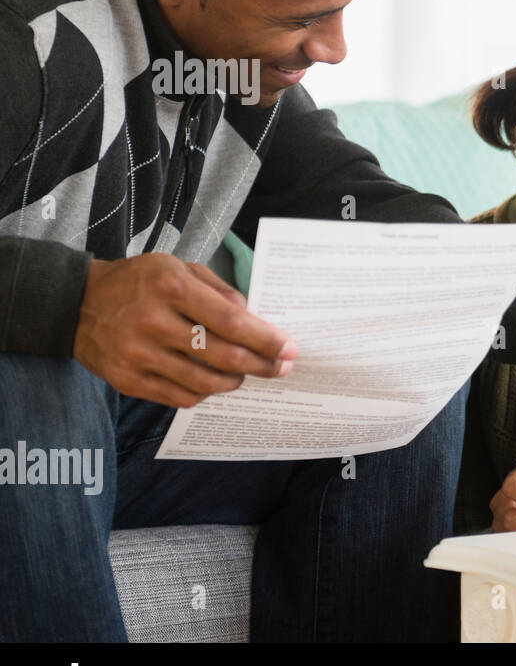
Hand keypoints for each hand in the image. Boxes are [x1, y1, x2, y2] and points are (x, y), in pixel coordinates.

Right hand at [73, 253, 297, 408]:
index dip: (267, 340)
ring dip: (236, 382)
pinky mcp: (127, 380)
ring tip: (246, 374)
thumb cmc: (138, 283)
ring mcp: (138, 355)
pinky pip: (179, 397)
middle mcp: (153, 322)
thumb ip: (220, 290)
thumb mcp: (178, 268)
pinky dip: (205, 393)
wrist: (76, 304)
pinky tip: (213, 382)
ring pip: (205, 383)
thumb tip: (255, 318)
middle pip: (224, 356)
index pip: (232, 322)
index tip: (290, 349)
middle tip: (283, 368)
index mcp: (171, 288)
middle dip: (262, 365)